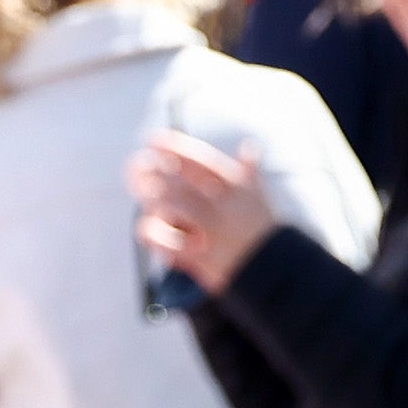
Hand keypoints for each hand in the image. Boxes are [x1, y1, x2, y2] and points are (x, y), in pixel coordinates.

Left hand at [128, 131, 279, 295]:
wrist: (273, 268)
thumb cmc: (260, 228)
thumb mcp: (258, 197)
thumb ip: (250, 172)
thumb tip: (250, 146)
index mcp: (236, 186)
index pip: (201, 160)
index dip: (176, 148)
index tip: (153, 139)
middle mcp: (225, 204)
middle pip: (183, 181)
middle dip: (155, 171)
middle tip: (135, 165)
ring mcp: (214, 230)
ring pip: (176, 205)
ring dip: (154, 199)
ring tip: (143, 194)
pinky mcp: (204, 257)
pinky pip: (170, 244)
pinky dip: (155, 236)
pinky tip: (146, 230)